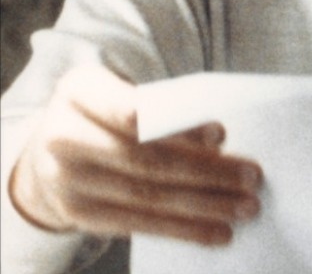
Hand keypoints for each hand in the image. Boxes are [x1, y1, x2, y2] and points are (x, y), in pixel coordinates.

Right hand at [8, 64, 261, 245]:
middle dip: (206, 171)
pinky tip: (217, 232)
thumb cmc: (106, 112)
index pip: (132, 112)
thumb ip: (161, 105)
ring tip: (245, 207)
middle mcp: (64, 138)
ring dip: (204, 205)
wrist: (47, 149)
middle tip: (252, 176)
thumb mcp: (121, 90)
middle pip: (146, 159)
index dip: (176, 125)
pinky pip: (138, 224)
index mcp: (79, 92)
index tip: (222, 133)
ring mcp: (66, 181)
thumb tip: (222, 140)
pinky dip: (183, 230)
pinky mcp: (78, 215)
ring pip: (146, 197)